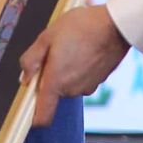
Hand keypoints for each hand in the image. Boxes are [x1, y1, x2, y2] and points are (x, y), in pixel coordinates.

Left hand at [21, 3, 127, 125]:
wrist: (116, 25)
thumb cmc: (81, 27)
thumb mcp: (47, 36)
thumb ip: (31, 59)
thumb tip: (25, 77)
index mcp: (56, 82)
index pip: (42, 117)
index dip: (34, 117)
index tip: (30, 106)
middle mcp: (72, 90)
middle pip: (54, 92)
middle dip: (51, 76)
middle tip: (55, 51)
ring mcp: (88, 86)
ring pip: (69, 83)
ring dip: (67, 70)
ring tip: (73, 46)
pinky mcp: (100, 80)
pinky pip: (83, 78)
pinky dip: (81, 68)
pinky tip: (85, 48)